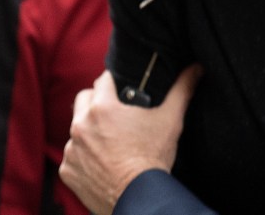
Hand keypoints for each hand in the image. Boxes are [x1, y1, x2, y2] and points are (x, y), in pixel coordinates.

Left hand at [60, 64, 202, 214]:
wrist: (137, 197)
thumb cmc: (153, 157)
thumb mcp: (171, 119)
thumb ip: (182, 89)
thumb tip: (196, 68)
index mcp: (102, 107)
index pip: (103, 80)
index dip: (114, 82)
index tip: (123, 89)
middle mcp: (81, 125)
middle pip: (84, 100)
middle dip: (97, 102)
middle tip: (115, 114)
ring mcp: (72, 149)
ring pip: (77, 129)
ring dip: (89, 131)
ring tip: (110, 141)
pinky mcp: (68, 171)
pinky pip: (73, 157)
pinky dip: (84, 158)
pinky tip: (101, 163)